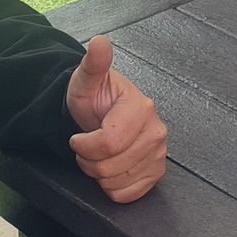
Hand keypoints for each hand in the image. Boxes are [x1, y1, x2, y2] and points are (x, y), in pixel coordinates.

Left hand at [65, 35, 167, 203]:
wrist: (101, 114)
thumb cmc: (93, 99)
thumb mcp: (86, 81)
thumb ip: (94, 63)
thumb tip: (99, 42)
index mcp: (141, 108)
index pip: (108, 144)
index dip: (84, 146)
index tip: (77, 137)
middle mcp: (156, 131)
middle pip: (111, 166)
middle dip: (89, 161)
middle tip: (88, 145)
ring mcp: (159, 153)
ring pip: (117, 182)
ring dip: (100, 173)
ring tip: (100, 154)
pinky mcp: (156, 171)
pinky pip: (128, 194)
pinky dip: (113, 187)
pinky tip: (112, 166)